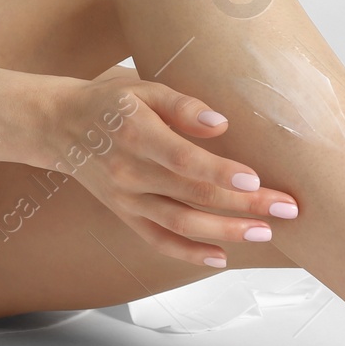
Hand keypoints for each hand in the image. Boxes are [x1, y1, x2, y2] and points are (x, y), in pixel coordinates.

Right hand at [33, 73, 299, 268]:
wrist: (57, 126)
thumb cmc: (110, 101)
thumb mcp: (143, 88)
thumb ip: (182, 106)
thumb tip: (221, 125)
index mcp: (136, 134)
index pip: (183, 159)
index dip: (220, 172)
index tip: (256, 180)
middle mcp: (130, 172)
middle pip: (193, 195)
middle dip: (244, 204)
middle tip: (287, 207)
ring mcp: (127, 198)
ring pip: (180, 224)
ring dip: (225, 232)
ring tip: (264, 232)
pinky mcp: (125, 214)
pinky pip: (157, 240)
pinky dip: (188, 253)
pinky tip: (221, 258)